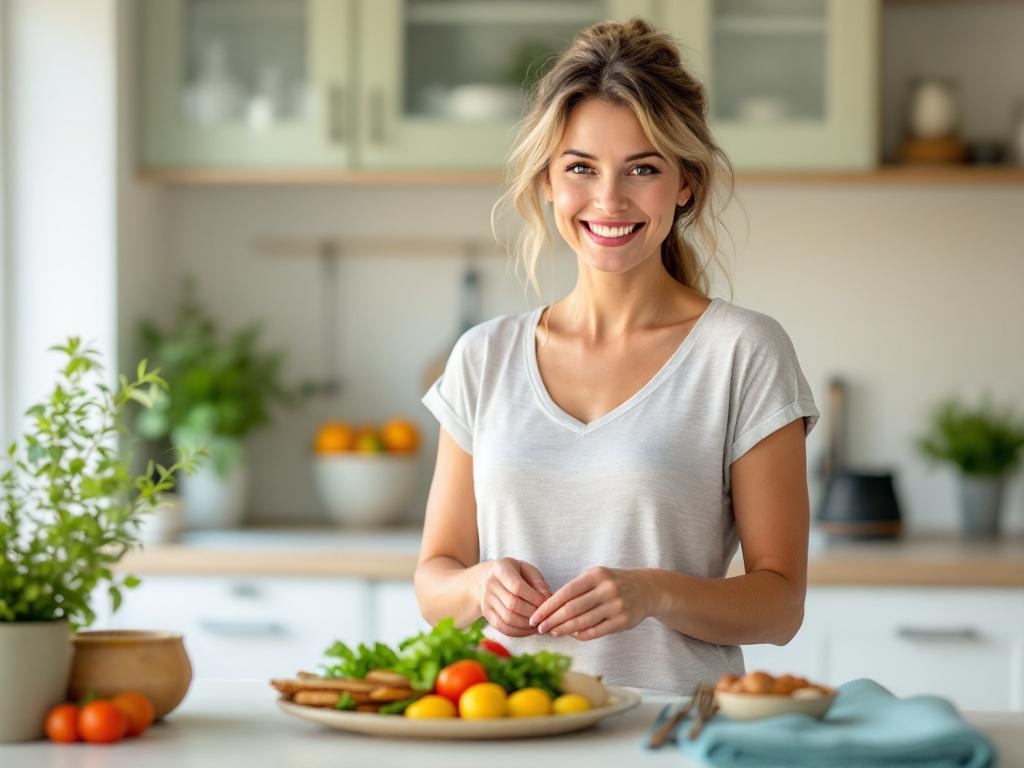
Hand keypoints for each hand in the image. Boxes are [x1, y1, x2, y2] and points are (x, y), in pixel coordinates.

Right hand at [477, 558, 552, 637]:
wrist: (489, 578)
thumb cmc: (515, 573)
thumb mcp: (527, 570)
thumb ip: (538, 582)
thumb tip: (548, 599)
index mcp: (500, 569)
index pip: (517, 587)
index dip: (534, 598)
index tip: (548, 604)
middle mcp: (490, 585)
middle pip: (512, 605)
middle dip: (532, 613)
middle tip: (546, 617)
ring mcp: (486, 601)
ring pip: (508, 619)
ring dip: (527, 625)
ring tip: (540, 625)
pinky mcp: (487, 614)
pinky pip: (503, 628)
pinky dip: (519, 632)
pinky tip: (530, 630)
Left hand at [528, 567, 654, 640]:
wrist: (647, 589)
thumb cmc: (614, 583)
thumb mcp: (596, 577)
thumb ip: (576, 589)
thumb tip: (550, 608)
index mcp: (596, 575)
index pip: (566, 592)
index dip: (548, 606)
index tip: (535, 616)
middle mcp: (607, 589)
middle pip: (572, 609)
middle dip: (552, 620)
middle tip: (539, 628)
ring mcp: (616, 606)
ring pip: (583, 622)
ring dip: (564, 629)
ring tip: (552, 632)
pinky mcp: (623, 621)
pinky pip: (596, 631)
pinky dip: (581, 634)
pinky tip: (572, 635)